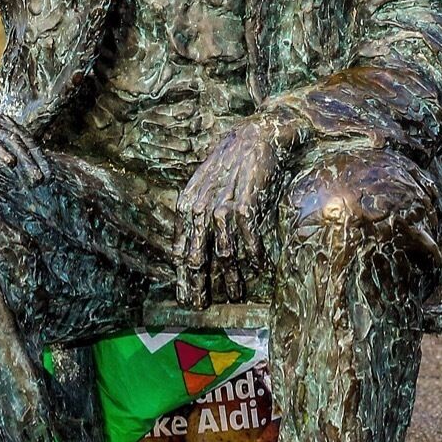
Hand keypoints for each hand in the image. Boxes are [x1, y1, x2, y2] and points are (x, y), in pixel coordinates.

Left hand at [177, 117, 288, 306]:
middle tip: (202, 305)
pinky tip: (258, 268)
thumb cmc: (230, 163)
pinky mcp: (246, 205)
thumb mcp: (204, 186)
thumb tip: (189, 248)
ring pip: (226, 253)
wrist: (255, 136)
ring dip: (232, 277)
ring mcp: (224, 207)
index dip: (184, 276)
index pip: (182, 250)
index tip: (186, 298)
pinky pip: (249, 239)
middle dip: (201, 284)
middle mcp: (202, 208)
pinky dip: (254, 256)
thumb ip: (196, 214)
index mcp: (188, 205)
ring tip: (236, 294)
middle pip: (200, 257)